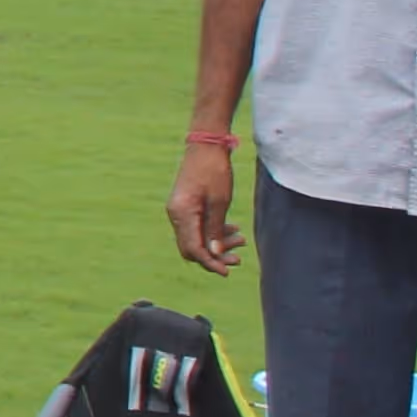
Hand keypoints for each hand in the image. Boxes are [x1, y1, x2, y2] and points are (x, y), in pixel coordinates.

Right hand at [168, 135, 240, 273]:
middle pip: (191, 247)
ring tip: (240, 240)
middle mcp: (176, 214)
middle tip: (237, 259)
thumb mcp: (220, 202)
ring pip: (195, 237)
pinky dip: (213, 232)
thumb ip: (216, 229)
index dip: (210, 263)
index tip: (227, 271)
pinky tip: (232, 229)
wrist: (206, 145)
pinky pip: (197, 227)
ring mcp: (179, 209)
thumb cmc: (214, 171)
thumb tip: (214, 254)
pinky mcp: (185, 205)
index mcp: (182, 213)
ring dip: (216, 244)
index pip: (193, 248)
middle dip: (214, 256)